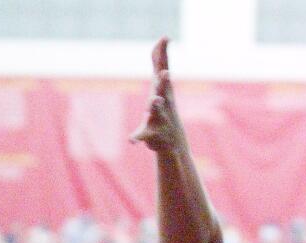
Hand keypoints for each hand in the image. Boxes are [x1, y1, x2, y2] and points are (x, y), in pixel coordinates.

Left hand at [130, 37, 184, 152]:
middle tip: (165, 73)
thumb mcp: (161, 84)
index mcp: (164, 90)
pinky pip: (143, 135)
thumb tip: (163, 38)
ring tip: (154, 100)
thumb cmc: (165, 108)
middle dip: (164, 82)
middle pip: (164, 90)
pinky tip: (131, 140)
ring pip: (158, 112)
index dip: (163, 55)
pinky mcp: (152, 135)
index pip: (163, 70)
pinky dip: (136, 137)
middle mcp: (164, 103)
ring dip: (156, 105)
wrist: (173, 141)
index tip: (165, 38)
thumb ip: (159, 62)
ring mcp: (159, 119)